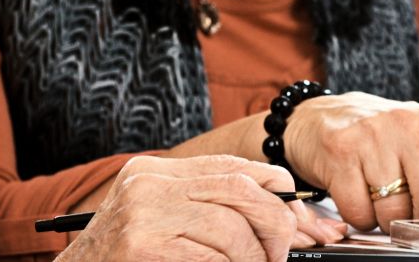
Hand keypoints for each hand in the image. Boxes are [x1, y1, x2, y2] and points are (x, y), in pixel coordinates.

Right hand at [58, 155, 346, 260]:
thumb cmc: (121, 259)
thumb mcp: (159, 221)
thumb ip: (205, 207)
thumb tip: (279, 211)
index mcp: (154, 171)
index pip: (232, 166)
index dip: (274, 189)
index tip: (297, 214)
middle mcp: (147, 184)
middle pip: (240, 190)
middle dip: (275, 224)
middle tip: (281, 254)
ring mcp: (142, 214)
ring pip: (231, 229)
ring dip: (255, 259)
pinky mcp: (141, 245)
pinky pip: (210, 258)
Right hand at [282, 92, 418, 231]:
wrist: (326, 118)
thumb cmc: (390, 142)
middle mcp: (411, 123)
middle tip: (413, 206)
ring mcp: (374, 134)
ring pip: (395, 212)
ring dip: (390, 220)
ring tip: (381, 194)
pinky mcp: (341, 150)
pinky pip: (360, 213)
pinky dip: (361, 218)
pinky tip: (358, 193)